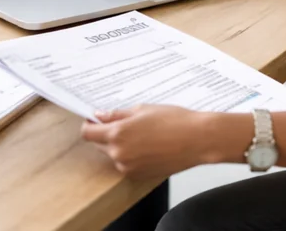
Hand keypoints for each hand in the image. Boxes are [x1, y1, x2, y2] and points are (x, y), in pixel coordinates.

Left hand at [81, 105, 210, 177]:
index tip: (95, 120)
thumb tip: (100, 116)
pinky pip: (126, 164)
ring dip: (119, 145)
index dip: (89, 124)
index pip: (88, 133)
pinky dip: (131, 156)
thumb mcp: (143, 109)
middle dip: (105, 134)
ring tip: (141, 135)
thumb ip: (117, 114)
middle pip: (98, 144)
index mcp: (117, 133)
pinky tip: (147, 146)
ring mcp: (128, 167)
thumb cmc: (174, 120)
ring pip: (113, 154)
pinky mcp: (138, 175)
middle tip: (124, 124)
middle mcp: (119, 153)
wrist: (197, 140)